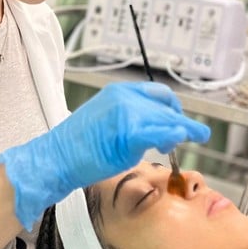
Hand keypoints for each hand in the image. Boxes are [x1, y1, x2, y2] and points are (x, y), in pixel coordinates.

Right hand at [0, 82, 210, 228]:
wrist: (57, 156)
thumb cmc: (78, 145)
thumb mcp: (106, 118)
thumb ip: (131, 117)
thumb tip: (156, 128)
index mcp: (119, 91)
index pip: (157, 93)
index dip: (172, 107)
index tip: (178, 119)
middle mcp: (125, 97)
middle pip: (166, 106)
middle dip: (181, 121)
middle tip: (190, 135)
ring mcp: (128, 113)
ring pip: (168, 119)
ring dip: (184, 130)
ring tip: (189, 140)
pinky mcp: (129, 133)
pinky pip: (161, 132)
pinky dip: (177, 133)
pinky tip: (185, 136)